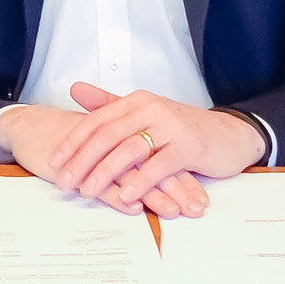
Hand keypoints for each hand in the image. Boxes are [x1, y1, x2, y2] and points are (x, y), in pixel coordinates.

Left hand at [51, 83, 267, 215]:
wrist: (229, 134)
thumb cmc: (182, 129)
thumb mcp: (144, 113)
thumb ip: (109, 103)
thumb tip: (75, 88)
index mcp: (137, 101)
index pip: (98, 120)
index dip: (74, 141)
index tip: (55, 162)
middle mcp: (152, 108)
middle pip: (108, 135)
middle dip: (82, 160)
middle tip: (64, 182)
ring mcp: (172, 126)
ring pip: (130, 149)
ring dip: (105, 173)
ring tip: (88, 191)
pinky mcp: (189, 146)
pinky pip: (159, 165)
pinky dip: (141, 180)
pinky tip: (126, 195)